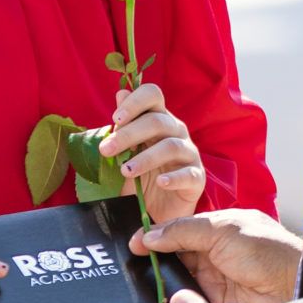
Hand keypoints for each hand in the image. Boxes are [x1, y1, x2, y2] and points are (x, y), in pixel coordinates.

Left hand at [97, 82, 206, 223]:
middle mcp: (177, 131)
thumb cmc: (142, 176)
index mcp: (159, 119)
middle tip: (106, 150)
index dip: (135, 102)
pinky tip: (159, 183)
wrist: (159, 210)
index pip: (153, 95)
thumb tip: (120, 93)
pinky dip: (173, 178)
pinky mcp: (197, 178)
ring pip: (171, 146)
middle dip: (129, 134)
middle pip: (157, 121)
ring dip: (145, 158)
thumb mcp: (127, 152)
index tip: (115, 120)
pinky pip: (189, 174)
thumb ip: (124, 126)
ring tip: (125, 171)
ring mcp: (189, 154)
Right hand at [132, 208, 302, 302]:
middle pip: (175, 258)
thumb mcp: (223, 229)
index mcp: (218, 231)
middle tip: (130, 266)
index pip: (179, 232)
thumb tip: (150, 236)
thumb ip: (184, 230)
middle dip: (154, 262)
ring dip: (161, 285)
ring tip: (139, 286)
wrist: (293, 288)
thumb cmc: (267, 251)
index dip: (156, 237)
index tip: (132, 244)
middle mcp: (215, 256)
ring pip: (178, 283)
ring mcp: (215, 283)